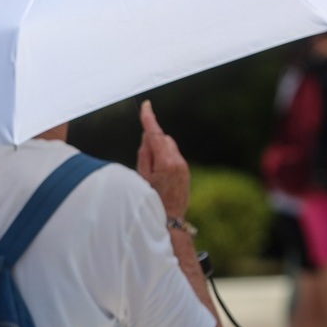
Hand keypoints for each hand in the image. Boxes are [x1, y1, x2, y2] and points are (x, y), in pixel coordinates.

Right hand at [136, 100, 189, 217]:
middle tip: (144, 162)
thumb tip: (148, 138)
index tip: (146, 106)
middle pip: (163, 139)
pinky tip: (159, 176)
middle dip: (153, 142)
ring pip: (169, 147)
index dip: (149, 119)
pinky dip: (164, 159)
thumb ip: (145, 154)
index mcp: (165, 162)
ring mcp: (184, 167)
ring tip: (152, 173)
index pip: (156, 134)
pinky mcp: (185, 171)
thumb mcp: (141, 177)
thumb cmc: (151, 200)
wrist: (170, 220)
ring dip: (159, 151)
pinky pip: (173, 157)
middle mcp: (178, 162)